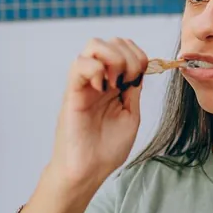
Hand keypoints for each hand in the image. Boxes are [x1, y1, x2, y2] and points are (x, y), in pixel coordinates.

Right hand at [46, 38, 148, 190]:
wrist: (88, 171)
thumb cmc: (106, 149)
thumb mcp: (130, 115)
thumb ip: (133, 91)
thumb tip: (139, 69)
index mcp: (114, 84)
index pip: (126, 48)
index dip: (139, 56)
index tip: (139, 80)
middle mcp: (98, 79)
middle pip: (112, 41)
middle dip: (130, 56)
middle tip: (128, 82)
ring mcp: (84, 83)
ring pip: (94, 44)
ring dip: (113, 58)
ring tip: (115, 83)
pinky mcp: (72, 92)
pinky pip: (79, 64)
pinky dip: (95, 69)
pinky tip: (101, 89)